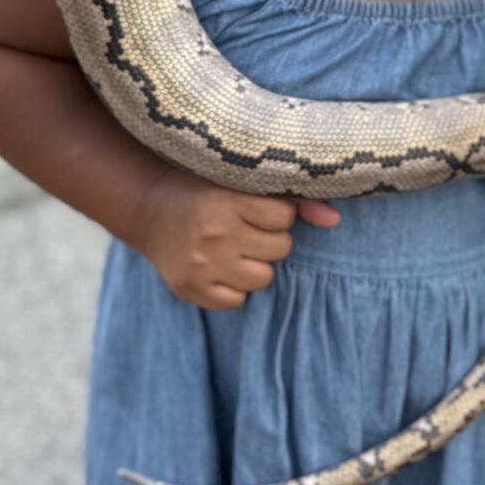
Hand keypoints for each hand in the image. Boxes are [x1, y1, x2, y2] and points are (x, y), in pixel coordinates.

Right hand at [136, 168, 339, 307]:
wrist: (149, 209)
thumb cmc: (206, 192)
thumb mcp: (241, 183)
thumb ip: (293, 199)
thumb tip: (335, 221)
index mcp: (228, 202)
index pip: (284, 218)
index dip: (277, 214)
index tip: (256, 209)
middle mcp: (215, 235)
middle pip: (280, 249)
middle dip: (268, 240)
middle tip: (244, 229)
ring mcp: (202, 265)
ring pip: (263, 278)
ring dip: (254, 265)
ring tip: (234, 249)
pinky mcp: (191, 289)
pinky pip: (237, 300)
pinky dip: (233, 287)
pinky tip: (219, 267)